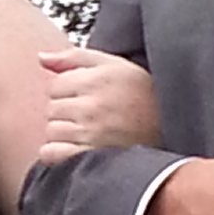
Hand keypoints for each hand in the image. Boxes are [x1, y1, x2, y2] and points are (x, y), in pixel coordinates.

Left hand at [36, 49, 162, 158]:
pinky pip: (51, 153)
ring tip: (87, 134)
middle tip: (89, 118)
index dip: (67, 93)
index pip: (54, 85)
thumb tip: (41, 58)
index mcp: (97, 79)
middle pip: (51, 108)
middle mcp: (93, 105)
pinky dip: (57, 153)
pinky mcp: (90, 157)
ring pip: (51, 131)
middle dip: (65, 113)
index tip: (84, 99)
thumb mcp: (114, 66)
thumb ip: (75, 58)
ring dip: (63, 134)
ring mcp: (91, 132)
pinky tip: (77, 149)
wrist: (172, 130)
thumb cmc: (142, 95)